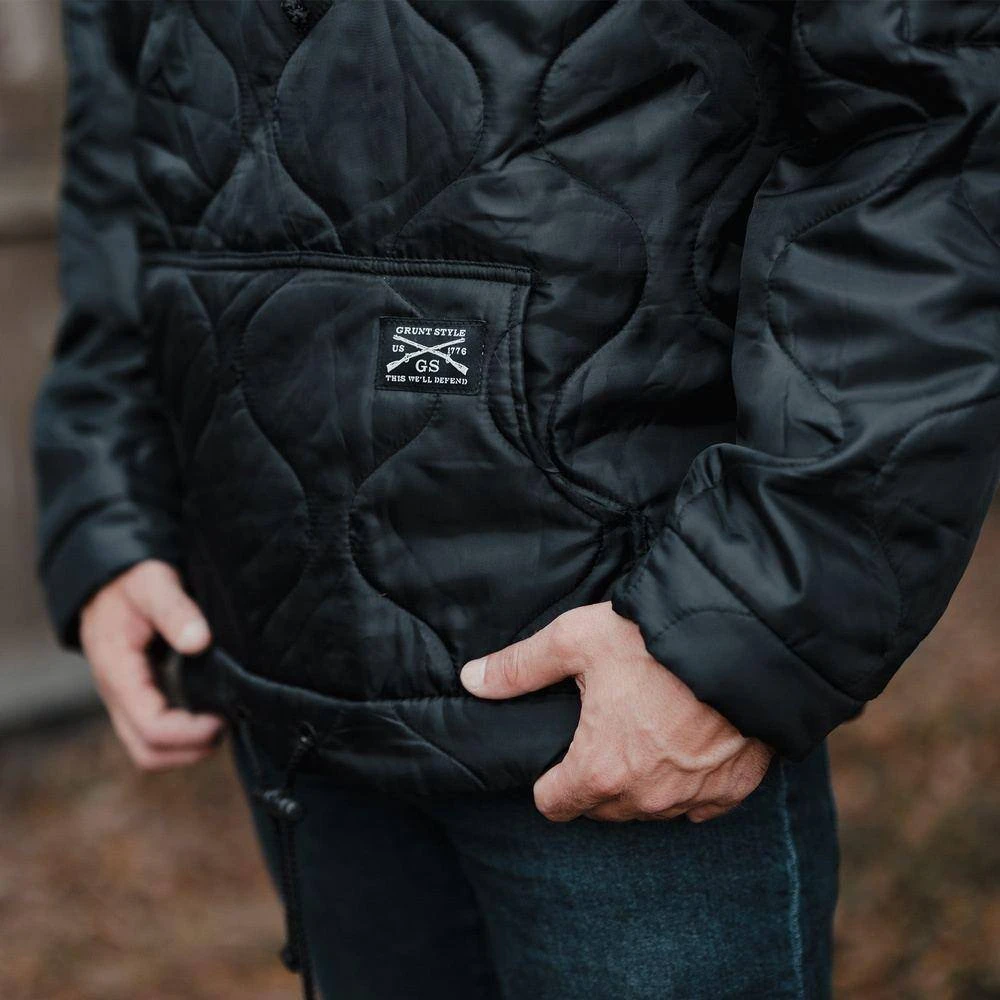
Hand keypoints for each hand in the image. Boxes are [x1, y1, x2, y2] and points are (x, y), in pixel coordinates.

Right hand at [80, 558, 224, 770]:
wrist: (105, 582)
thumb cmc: (132, 582)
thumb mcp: (153, 585)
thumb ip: (175, 610)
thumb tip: (199, 642)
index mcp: (118, 671)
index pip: (150, 725)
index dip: (189, 731)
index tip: (224, 717)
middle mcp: (117, 695)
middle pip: (148, 751)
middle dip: (190, 749)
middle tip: (229, 724)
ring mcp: (125, 701)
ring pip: (149, 750)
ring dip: (187, 749)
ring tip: (224, 723)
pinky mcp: (137, 698)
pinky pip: (154, 735)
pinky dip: (182, 738)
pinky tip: (212, 714)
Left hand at [460, 602, 773, 822]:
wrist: (744, 639)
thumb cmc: (653, 639)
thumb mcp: (575, 640)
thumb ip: (520, 667)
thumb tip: (471, 680)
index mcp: (599, 770)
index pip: (554, 804)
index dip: (549, 778)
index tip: (560, 749)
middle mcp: (646, 797)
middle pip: (601, 807)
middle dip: (595, 777)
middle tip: (605, 727)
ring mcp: (694, 798)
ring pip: (649, 806)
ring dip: (643, 780)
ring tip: (646, 728)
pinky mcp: (734, 789)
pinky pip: (700, 803)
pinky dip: (690, 781)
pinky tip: (688, 740)